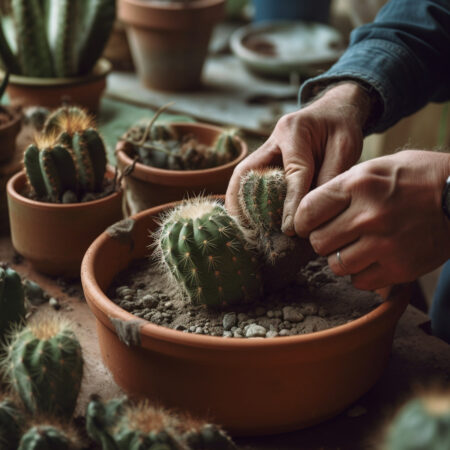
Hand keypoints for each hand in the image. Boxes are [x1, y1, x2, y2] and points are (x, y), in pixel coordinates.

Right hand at [225, 82, 371, 233]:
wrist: (335, 109)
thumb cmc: (341, 127)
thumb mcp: (345, 149)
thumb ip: (330, 177)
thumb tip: (314, 211)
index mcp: (295, 131)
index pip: (293, 173)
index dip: (291, 203)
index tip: (291, 228)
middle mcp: (274, 139)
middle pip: (248, 172)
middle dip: (243, 202)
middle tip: (247, 231)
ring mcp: (266, 148)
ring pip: (244, 176)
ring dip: (239, 202)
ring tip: (242, 229)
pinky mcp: (266, 158)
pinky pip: (250, 179)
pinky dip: (247, 198)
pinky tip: (249, 219)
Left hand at [296, 150, 449, 289]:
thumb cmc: (420, 177)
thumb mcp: (379, 166)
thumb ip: (344, 185)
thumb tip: (311, 208)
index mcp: (359, 184)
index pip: (307, 211)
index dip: (302, 221)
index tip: (306, 224)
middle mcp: (369, 215)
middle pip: (318, 241)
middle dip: (322, 239)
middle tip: (335, 235)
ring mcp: (385, 244)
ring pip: (336, 264)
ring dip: (341, 258)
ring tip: (356, 247)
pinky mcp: (400, 268)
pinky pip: (360, 281)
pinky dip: (361, 273)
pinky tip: (372, 259)